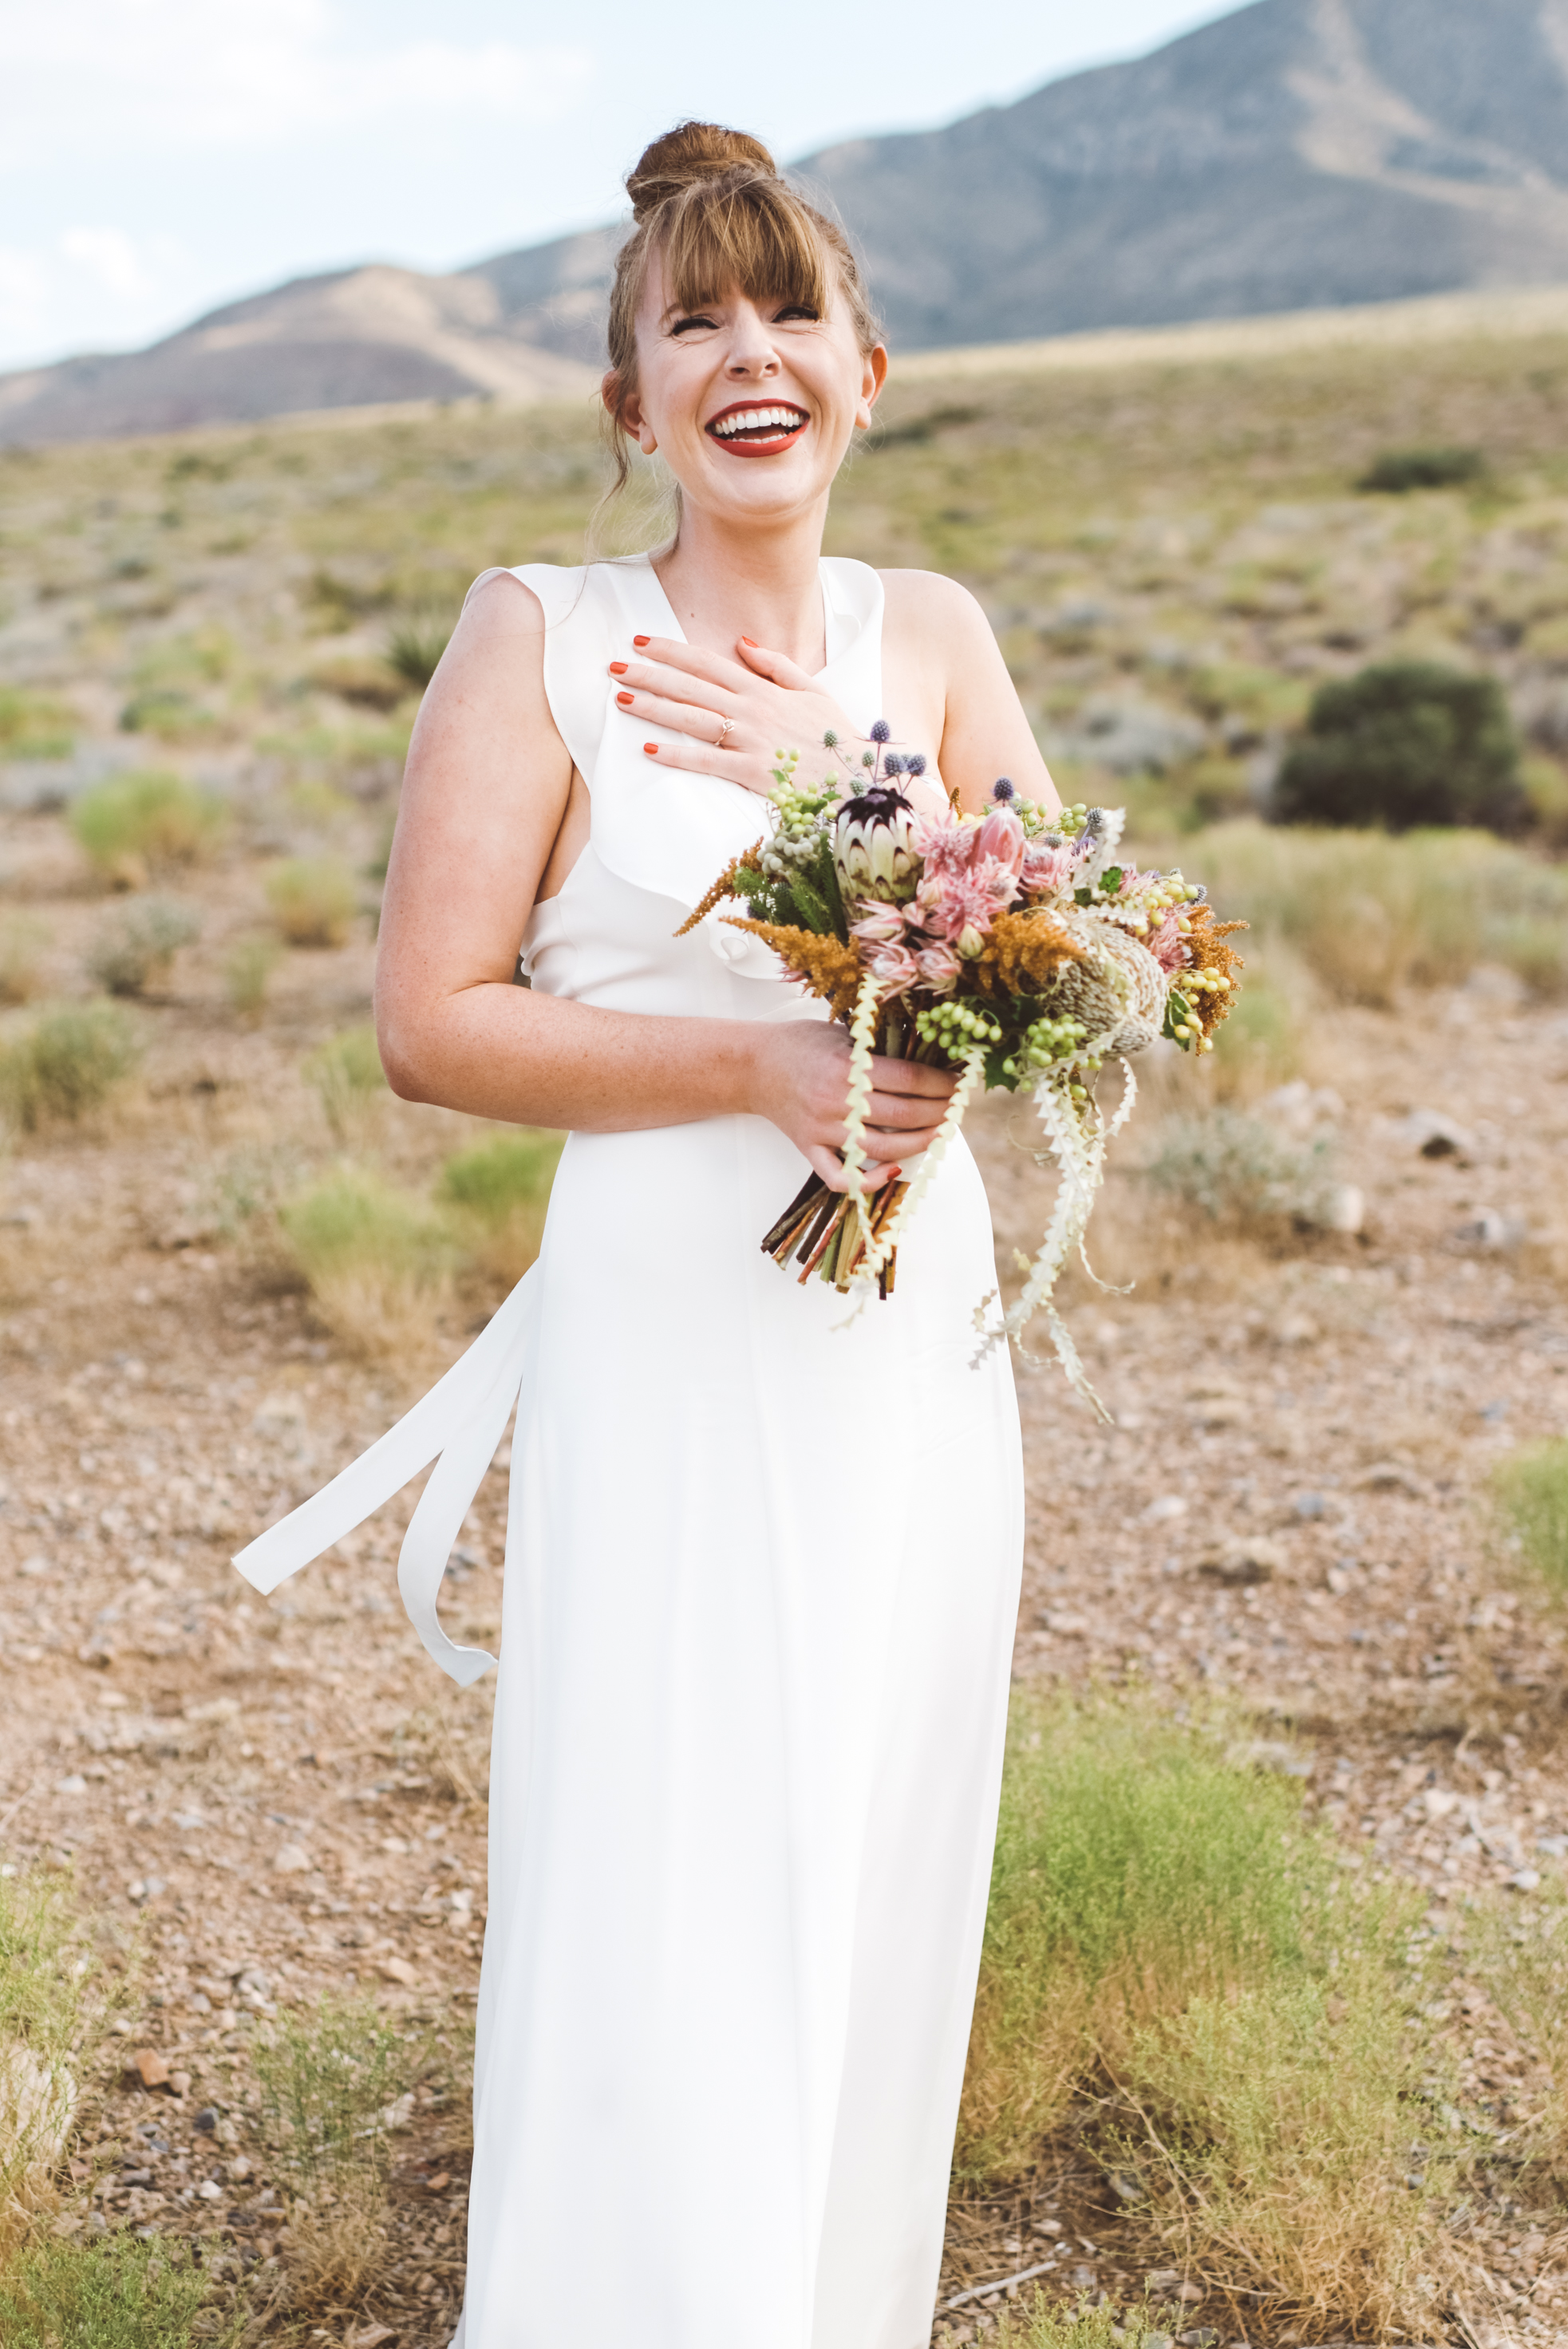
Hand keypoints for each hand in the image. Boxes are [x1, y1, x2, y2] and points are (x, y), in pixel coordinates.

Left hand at [609, 635, 860, 798]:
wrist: (857, 780)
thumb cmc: (834, 738)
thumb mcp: (813, 691)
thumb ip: (776, 665)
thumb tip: (742, 642)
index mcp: (763, 689)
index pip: (708, 662)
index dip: (671, 650)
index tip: (640, 641)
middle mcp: (752, 710)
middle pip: (691, 687)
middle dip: (650, 674)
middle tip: (614, 667)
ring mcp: (751, 741)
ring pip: (693, 719)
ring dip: (655, 708)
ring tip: (623, 699)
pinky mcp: (752, 773)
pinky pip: (709, 762)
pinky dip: (678, 756)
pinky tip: (650, 749)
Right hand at [750, 1020, 957, 1190]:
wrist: (753, 1065)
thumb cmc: (801, 1044)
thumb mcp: (843, 1033)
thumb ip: (879, 1047)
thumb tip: (929, 1061)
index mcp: (848, 1066)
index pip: (910, 1080)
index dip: (941, 1085)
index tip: (959, 1085)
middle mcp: (837, 1101)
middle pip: (904, 1115)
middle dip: (939, 1114)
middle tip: (955, 1109)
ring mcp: (823, 1129)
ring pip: (882, 1148)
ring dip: (919, 1144)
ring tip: (938, 1134)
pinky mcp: (810, 1149)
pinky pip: (840, 1177)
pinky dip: (868, 1181)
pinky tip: (891, 1170)